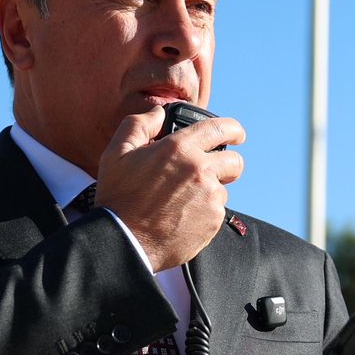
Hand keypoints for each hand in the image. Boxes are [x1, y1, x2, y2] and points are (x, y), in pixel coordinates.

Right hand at [92, 107, 245, 271]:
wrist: (125, 241)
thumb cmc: (118, 197)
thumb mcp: (117, 153)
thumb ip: (139, 125)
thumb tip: (159, 113)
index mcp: (179, 148)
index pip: (222, 129)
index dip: (234, 130)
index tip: (237, 135)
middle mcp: (200, 169)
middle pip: (234, 161)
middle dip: (227, 164)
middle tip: (210, 171)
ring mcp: (209, 196)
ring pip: (222, 188)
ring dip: (209, 191)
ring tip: (181, 200)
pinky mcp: (213, 220)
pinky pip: (216, 211)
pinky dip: (204, 212)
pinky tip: (181, 216)